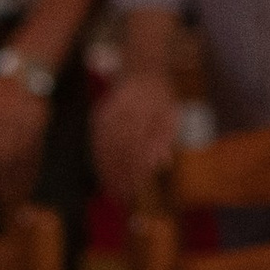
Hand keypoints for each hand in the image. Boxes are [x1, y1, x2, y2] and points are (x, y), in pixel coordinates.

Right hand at [91, 67, 179, 204]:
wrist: (141, 70)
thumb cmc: (161, 98)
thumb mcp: (171, 114)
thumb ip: (165, 137)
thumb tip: (163, 163)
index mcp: (145, 110)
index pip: (140, 147)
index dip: (137, 172)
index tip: (138, 192)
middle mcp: (125, 110)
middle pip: (121, 151)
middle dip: (121, 177)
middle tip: (123, 199)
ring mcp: (110, 113)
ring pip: (107, 149)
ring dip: (109, 173)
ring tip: (113, 193)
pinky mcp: (99, 116)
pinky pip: (97, 142)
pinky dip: (100, 161)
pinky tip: (103, 175)